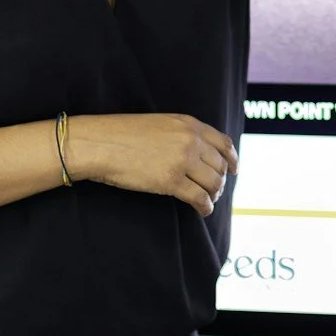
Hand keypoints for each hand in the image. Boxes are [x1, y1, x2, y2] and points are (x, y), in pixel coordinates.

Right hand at [64, 113, 238, 216]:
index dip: (232, 158)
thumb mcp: (159, 124)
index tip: (235, 169)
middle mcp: (190, 140)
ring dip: (214, 194)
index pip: (223, 143)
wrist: (99, 143)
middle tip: (215, 190)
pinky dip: (205, 207)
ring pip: (213, 183)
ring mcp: (182, 160)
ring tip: (207, 200)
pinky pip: (199, 198)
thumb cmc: (121, 134)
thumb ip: (181, 134)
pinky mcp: (171, 181)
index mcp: (188, 124)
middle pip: (220, 165)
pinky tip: (202, 210)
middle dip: (220, 180)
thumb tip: (196, 153)